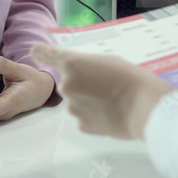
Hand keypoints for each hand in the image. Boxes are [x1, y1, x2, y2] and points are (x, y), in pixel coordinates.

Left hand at [31, 44, 173, 139]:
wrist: (145, 107)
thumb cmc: (130, 79)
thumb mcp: (107, 60)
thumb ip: (84, 64)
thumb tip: (75, 70)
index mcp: (72, 64)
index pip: (49, 55)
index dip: (41, 53)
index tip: (33, 51)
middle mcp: (67, 85)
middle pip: (68, 82)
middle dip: (82, 84)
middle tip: (105, 85)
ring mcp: (72, 107)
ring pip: (76, 101)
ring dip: (88, 100)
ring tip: (112, 99)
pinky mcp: (82, 125)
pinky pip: (84, 117)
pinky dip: (94, 115)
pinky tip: (111, 112)